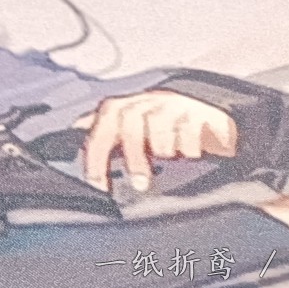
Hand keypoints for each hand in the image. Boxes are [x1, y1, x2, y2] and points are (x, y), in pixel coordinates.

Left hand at [74, 89, 236, 192]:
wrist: (208, 120)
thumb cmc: (164, 130)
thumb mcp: (134, 135)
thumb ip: (107, 141)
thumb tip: (80, 154)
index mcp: (124, 109)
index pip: (101, 127)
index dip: (96, 154)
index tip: (98, 184)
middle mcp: (144, 103)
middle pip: (129, 122)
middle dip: (133, 156)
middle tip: (141, 184)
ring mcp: (170, 105)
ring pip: (158, 125)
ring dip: (163, 148)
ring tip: (171, 159)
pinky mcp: (197, 112)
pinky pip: (189, 129)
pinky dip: (188, 147)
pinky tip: (191, 154)